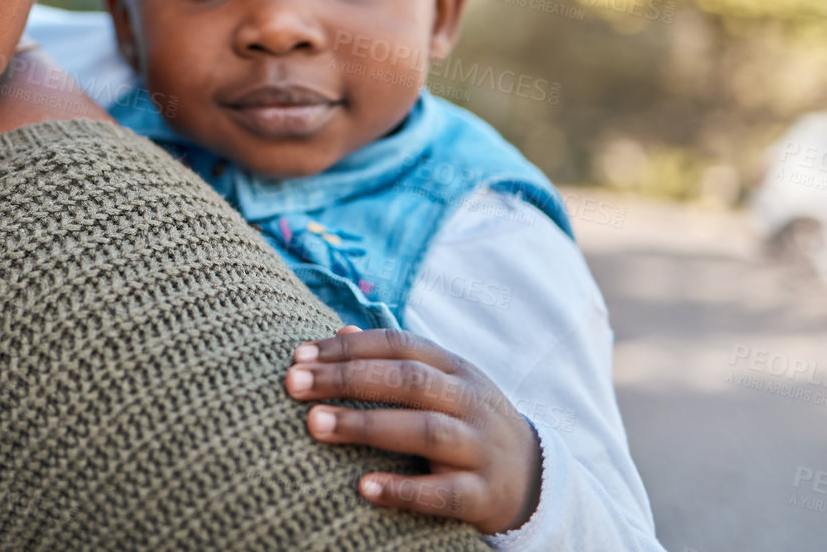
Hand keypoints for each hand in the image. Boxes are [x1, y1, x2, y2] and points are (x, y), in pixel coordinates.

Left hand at [285, 326, 541, 534]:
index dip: (348, 348)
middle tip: (293, 384)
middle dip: (346, 378)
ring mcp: (480, 447)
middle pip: (407, 380)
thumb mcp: (441, 384)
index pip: (398, 346)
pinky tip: (364, 487)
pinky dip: (404, 491)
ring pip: (425, 431)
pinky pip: (444, 493)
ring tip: (314, 425)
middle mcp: (469, 401)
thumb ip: (394, 360)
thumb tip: (339, 330)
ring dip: (367, 426)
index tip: (298, 356)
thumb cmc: (465, 423)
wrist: (533, 479)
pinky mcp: (483, 494)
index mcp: (455, 369)